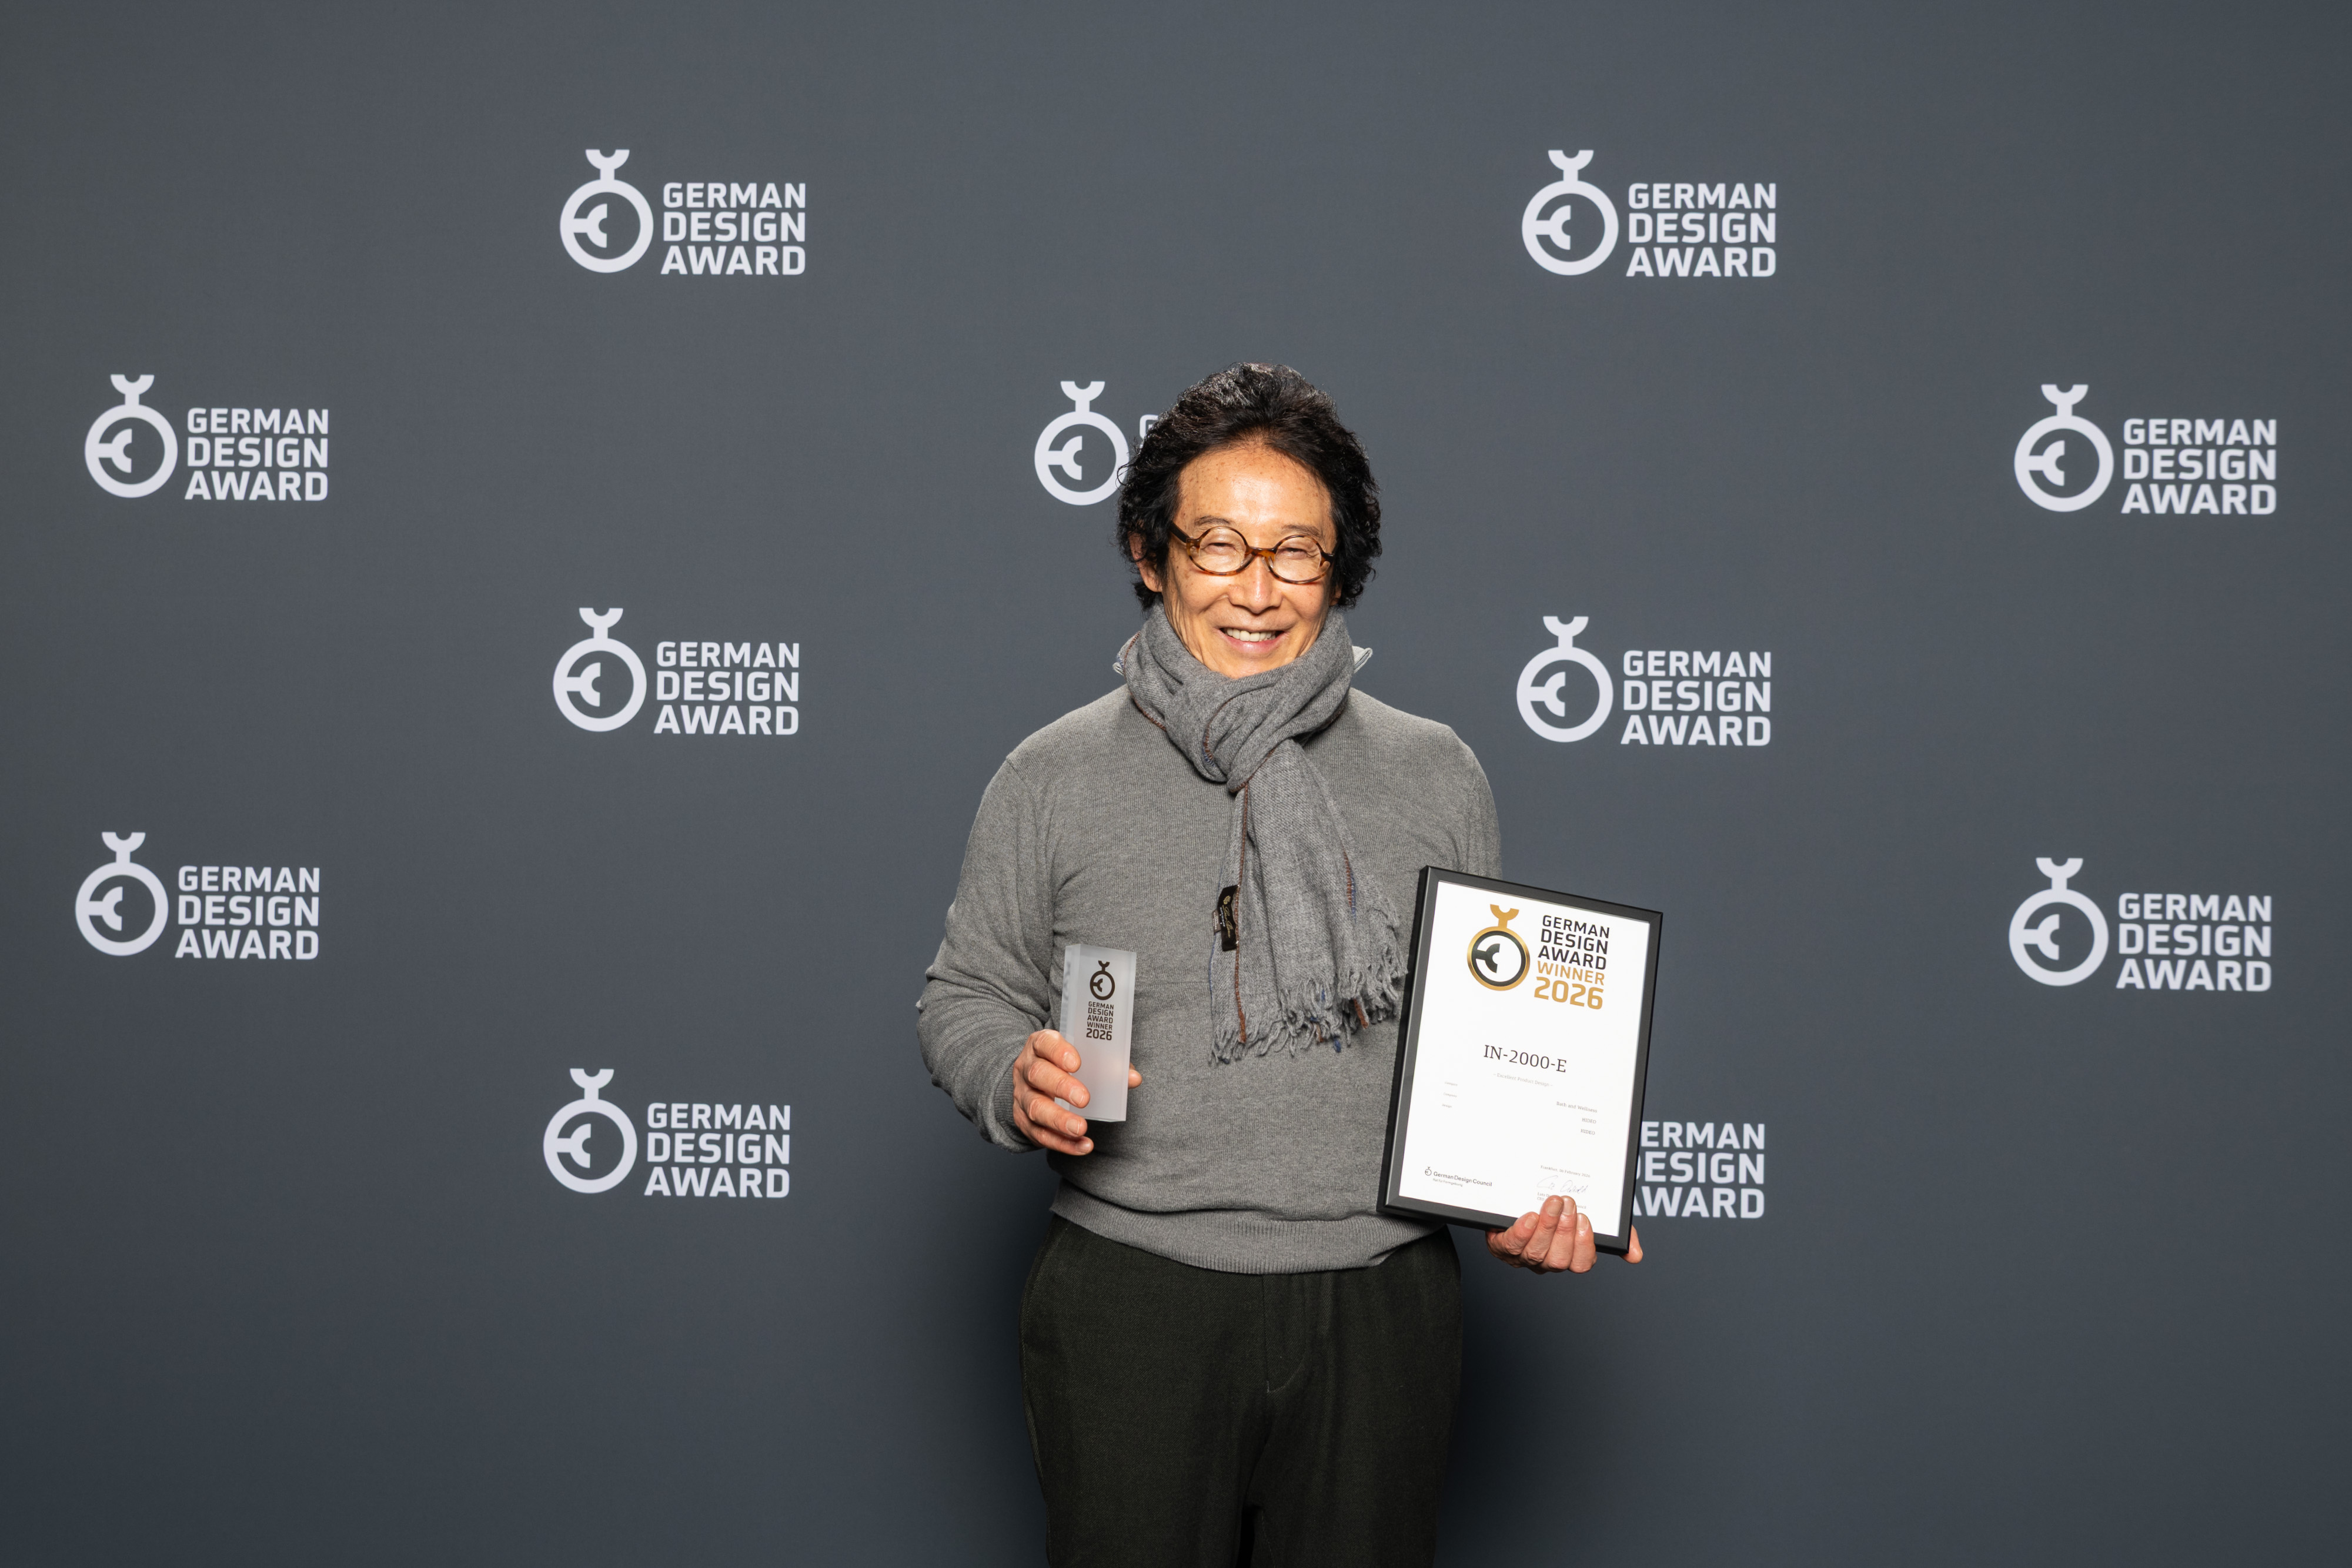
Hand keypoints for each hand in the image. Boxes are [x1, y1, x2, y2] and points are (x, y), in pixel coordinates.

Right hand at [1010, 1029, 1142, 1155]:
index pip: (1044, 1043)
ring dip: (1059, 1120)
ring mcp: (1022, 1096)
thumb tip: (1133, 1078)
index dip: (1058, 1052)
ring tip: (1080, 1128)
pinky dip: (1063, 1143)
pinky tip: (1082, 1145)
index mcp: (1040, 1047)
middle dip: (1061, 1086)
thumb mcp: (1080, 1058)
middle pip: (1037, 1074)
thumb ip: (1107, 1065)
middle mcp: (1026, 1069)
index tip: (1077, 1063)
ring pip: (1035, 1107)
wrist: (1033, 1085)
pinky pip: (1040, 1134)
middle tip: (1084, 1099)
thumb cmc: (1063, 1067)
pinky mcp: (1023, 1121)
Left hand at [1486, 1195, 1643, 1274]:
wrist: (1514, 1199)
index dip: (1583, 1245)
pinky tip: (1529, 1217)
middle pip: (1559, 1260)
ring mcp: (1523, 1255)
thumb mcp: (1589, 1216)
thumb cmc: (1557, 1211)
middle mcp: (1547, 1260)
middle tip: (1566, 1204)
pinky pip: (1512, 1245)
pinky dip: (1521, 1232)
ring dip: (1546, 1227)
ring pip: (1536, 1252)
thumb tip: (1636, 1256)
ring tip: (1551, 1202)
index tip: (1585, 1220)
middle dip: (1564, 1231)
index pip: (1581, 1264)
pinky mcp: (1502, 1246)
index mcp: (1568, 1256)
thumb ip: (1615, 1233)